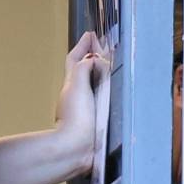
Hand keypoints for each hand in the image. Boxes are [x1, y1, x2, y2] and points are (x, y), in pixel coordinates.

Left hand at [58, 31, 110, 165]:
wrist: (76, 149)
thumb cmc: (76, 118)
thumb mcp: (78, 86)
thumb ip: (84, 68)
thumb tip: (92, 58)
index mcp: (71, 84)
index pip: (74, 58)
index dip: (82, 45)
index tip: (91, 34)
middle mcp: (75, 94)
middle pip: (82, 69)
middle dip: (91, 56)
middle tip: (102, 47)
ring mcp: (84, 107)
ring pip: (90, 83)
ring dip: (98, 72)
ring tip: (110, 64)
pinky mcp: (93, 119)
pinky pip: (100, 97)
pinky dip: (105, 89)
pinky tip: (112, 91)